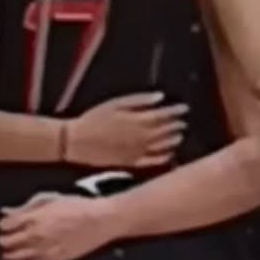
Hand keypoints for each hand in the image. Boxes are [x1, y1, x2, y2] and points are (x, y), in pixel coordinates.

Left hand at [0, 193, 114, 259]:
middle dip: (2, 239)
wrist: (100, 221)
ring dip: (6, 254)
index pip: (5, 225)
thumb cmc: (79, 207)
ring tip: (5, 252)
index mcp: (34, 218)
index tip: (5, 225)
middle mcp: (35, 235)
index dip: (3, 225)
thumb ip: (27, 207)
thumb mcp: (50, 198)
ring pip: (13, 257)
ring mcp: (42, 250)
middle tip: (4, 238)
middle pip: (5, 242)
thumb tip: (10, 212)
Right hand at [68, 93, 186, 168]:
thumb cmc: (92, 119)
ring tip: (180, 135)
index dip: (176, 111)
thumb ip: (139, 100)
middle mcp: (142, 137)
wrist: (74, 141)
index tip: (184, 108)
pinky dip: (164, 157)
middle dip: (177, 125)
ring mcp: (137, 151)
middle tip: (183, 122)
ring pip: (163, 146)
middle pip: (166, 130)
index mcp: (138, 120)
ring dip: (173, 140)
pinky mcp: (130, 163)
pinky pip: (152, 161)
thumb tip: (160, 97)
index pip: (165, 114)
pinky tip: (170, 154)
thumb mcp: (114, 103)